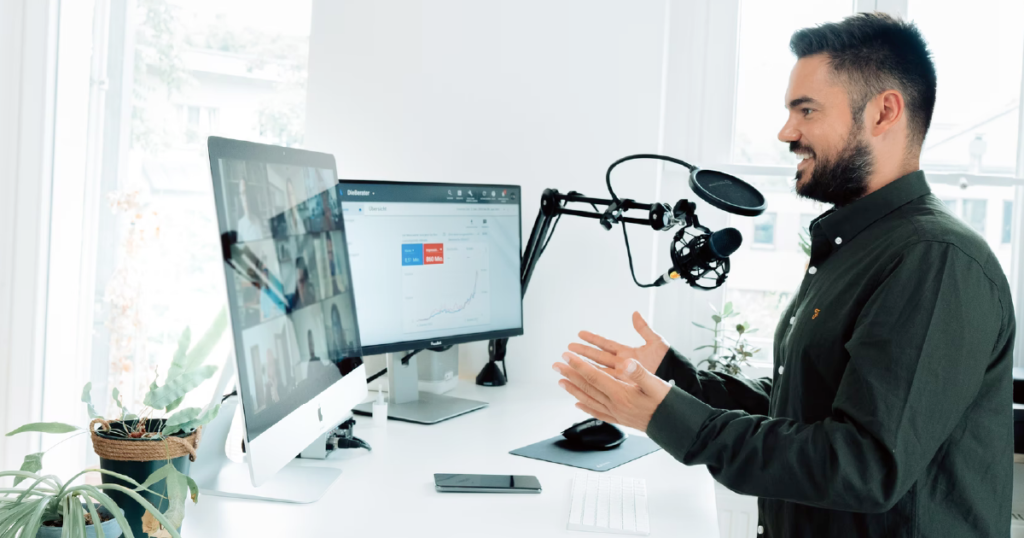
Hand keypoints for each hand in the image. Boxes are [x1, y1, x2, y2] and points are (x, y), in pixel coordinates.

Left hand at [553, 352, 671, 432]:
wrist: (674, 426)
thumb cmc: (668, 404)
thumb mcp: (657, 385)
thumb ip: (640, 373)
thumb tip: (628, 363)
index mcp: (622, 394)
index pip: (594, 376)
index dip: (579, 365)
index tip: (566, 356)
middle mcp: (615, 405)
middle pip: (587, 387)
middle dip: (570, 374)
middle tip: (557, 365)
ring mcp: (616, 413)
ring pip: (589, 400)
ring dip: (573, 389)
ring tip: (561, 382)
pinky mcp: (620, 419)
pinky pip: (598, 412)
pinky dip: (586, 407)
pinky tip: (578, 404)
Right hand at [570, 311, 669, 375]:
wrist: (677, 379)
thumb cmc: (669, 361)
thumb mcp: (656, 342)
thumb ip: (643, 328)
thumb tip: (635, 314)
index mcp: (627, 353)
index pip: (605, 344)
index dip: (593, 339)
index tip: (580, 334)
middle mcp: (622, 364)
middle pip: (597, 357)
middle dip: (582, 352)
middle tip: (568, 349)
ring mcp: (622, 376)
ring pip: (598, 370)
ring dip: (584, 367)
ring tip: (569, 363)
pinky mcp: (624, 386)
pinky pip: (606, 384)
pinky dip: (594, 383)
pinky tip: (583, 383)